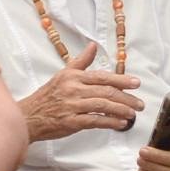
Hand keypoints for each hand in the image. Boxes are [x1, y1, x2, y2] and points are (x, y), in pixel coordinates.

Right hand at [20, 41, 142, 141]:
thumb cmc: (48, 96)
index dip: (121, 80)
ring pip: (103, 105)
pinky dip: (110, 122)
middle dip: (127, 98)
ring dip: (121, 110)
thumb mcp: (63, 75)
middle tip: (140, 104)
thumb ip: (81, 62)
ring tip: (133, 114)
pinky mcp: (71, 122)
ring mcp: (72, 106)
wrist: (29, 116)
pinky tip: (120, 124)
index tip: (136, 83)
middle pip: (106, 91)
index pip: (102, 76)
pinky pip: (95, 121)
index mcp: (73, 76)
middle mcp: (74, 89)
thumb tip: (93, 46)